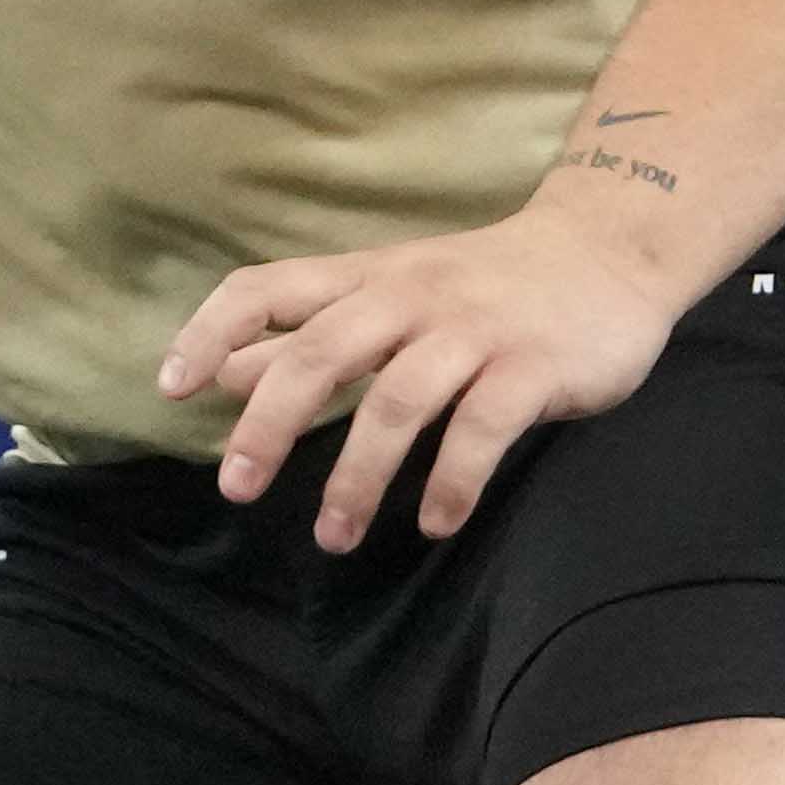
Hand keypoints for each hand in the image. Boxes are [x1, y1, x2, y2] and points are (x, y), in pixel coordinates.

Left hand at [161, 186, 698, 552]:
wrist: (613, 247)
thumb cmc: (488, 284)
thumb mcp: (391, 296)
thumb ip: (311, 333)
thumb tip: (226, 372)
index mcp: (368, 278)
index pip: (268, 288)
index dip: (212, 332)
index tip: (171, 389)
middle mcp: (412, 297)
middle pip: (320, 353)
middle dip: (270, 424)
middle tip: (238, 488)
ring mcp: (475, 329)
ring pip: (397, 400)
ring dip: (358, 476)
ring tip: (334, 536)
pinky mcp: (534, 365)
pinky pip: (481, 428)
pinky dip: (451, 481)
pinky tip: (435, 524)